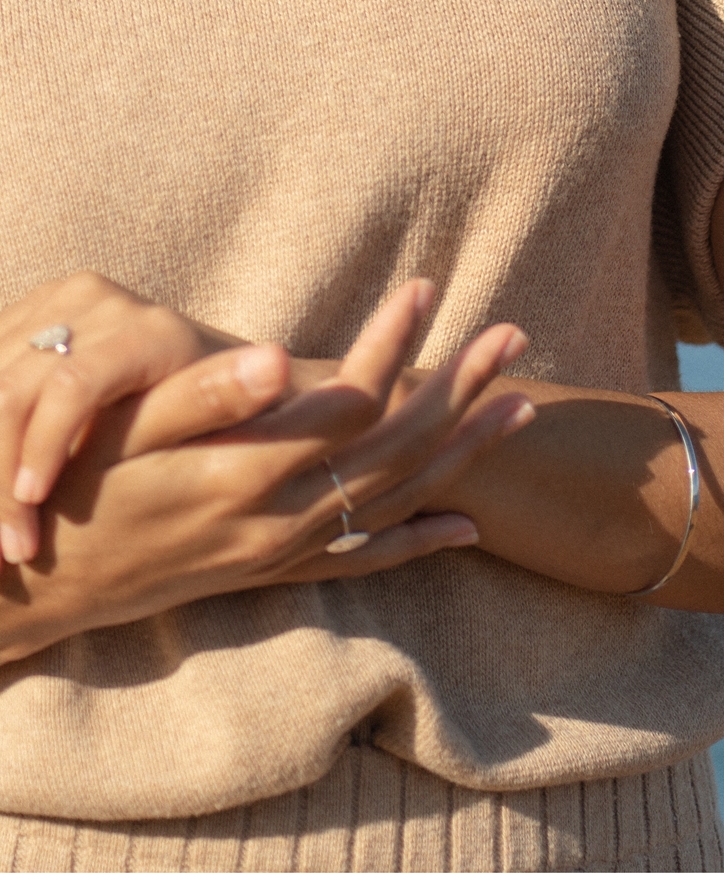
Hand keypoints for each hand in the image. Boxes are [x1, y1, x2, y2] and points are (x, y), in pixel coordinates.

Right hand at [0, 281, 532, 662]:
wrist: (44, 588)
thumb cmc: (75, 490)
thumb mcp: (119, 433)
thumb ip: (204, 397)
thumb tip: (282, 355)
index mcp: (250, 470)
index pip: (352, 396)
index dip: (394, 339)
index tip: (429, 287)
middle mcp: (285, 517)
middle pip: (401, 444)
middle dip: (461, 385)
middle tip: (513, 335)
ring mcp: (290, 550)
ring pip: (404, 498)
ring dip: (467, 451)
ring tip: (522, 408)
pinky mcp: (283, 570)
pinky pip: (372, 559)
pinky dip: (424, 541)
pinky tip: (469, 529)